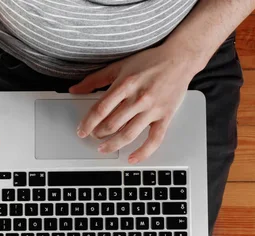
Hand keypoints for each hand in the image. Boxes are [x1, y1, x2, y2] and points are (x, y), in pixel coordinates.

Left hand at [69, 44, 199, 163]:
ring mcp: (153, 109)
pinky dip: (143, 152)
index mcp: (125, 84)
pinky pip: (154, 139)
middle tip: (94, 136)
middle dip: (99, 133)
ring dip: (113, 145)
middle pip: (112, 123)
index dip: (88, 122)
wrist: (179, 59)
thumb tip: (75, 89)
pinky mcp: (165, 117)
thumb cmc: (150, 61)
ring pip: (129, 134)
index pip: (101, 109)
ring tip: (104, 148)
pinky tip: (131, 158)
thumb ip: (95, 79)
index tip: (81, 130)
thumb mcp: (119, 66)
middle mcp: (139, 98)